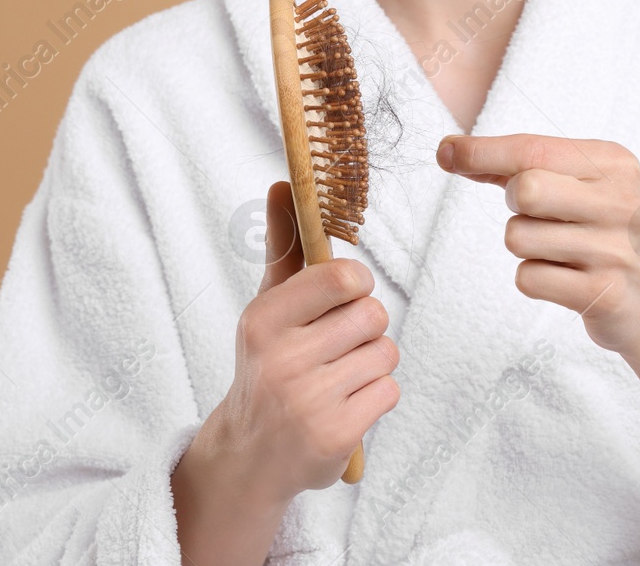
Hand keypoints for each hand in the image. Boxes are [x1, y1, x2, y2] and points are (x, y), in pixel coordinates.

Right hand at [199, 180, 400, 501]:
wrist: (250, 455)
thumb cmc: (268, 366)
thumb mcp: (268, 307)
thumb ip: (284, 246)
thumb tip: (282, 184)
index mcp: (263, 320)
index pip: (342, 277)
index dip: (356, 285)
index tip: (344, 296)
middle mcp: (282, 359)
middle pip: (373, 315)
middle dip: (365, 328)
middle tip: (337, 346)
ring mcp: (308, 400)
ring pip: (385, 353)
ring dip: (372, 364)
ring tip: (338, 378)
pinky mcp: (335, 435)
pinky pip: (389, 390)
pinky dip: (375, 396)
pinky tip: (345, 404)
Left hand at [437, 134, 639, 355]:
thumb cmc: (605, 234)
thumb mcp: (581, 185)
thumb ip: (521, 166)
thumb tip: (452, 151)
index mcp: (613, 163)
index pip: (532, 149)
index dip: (481, 151)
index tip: (446, 151)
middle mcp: (619, 201)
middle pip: (525, 190)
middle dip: (515, 205)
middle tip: (539, 215)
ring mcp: (614, 250)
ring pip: (518, 237)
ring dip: (525, 247)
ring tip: (560, 252)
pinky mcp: (604, 294)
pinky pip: (528, 278)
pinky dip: (534, 279)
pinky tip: (565, 279)